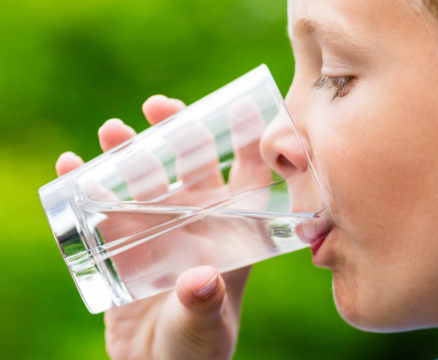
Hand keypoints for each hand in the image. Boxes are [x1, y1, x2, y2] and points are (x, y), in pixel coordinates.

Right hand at [56, 95, 269, 359]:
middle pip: (191, 164)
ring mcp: (157, 226)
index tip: (241, 106)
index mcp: (229, 233)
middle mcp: (195, 220)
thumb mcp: (202, 328)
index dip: (248, 143)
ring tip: (113, 131)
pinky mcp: (122, 239)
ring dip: (129, 150)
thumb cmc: (193, 347)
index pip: (246, 180)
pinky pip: (103, 204)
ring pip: (145, 176)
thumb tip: (200, 281)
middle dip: (178, 132)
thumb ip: (202, 305)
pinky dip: (86, 183)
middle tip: (160, 108)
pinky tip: (71, 167)